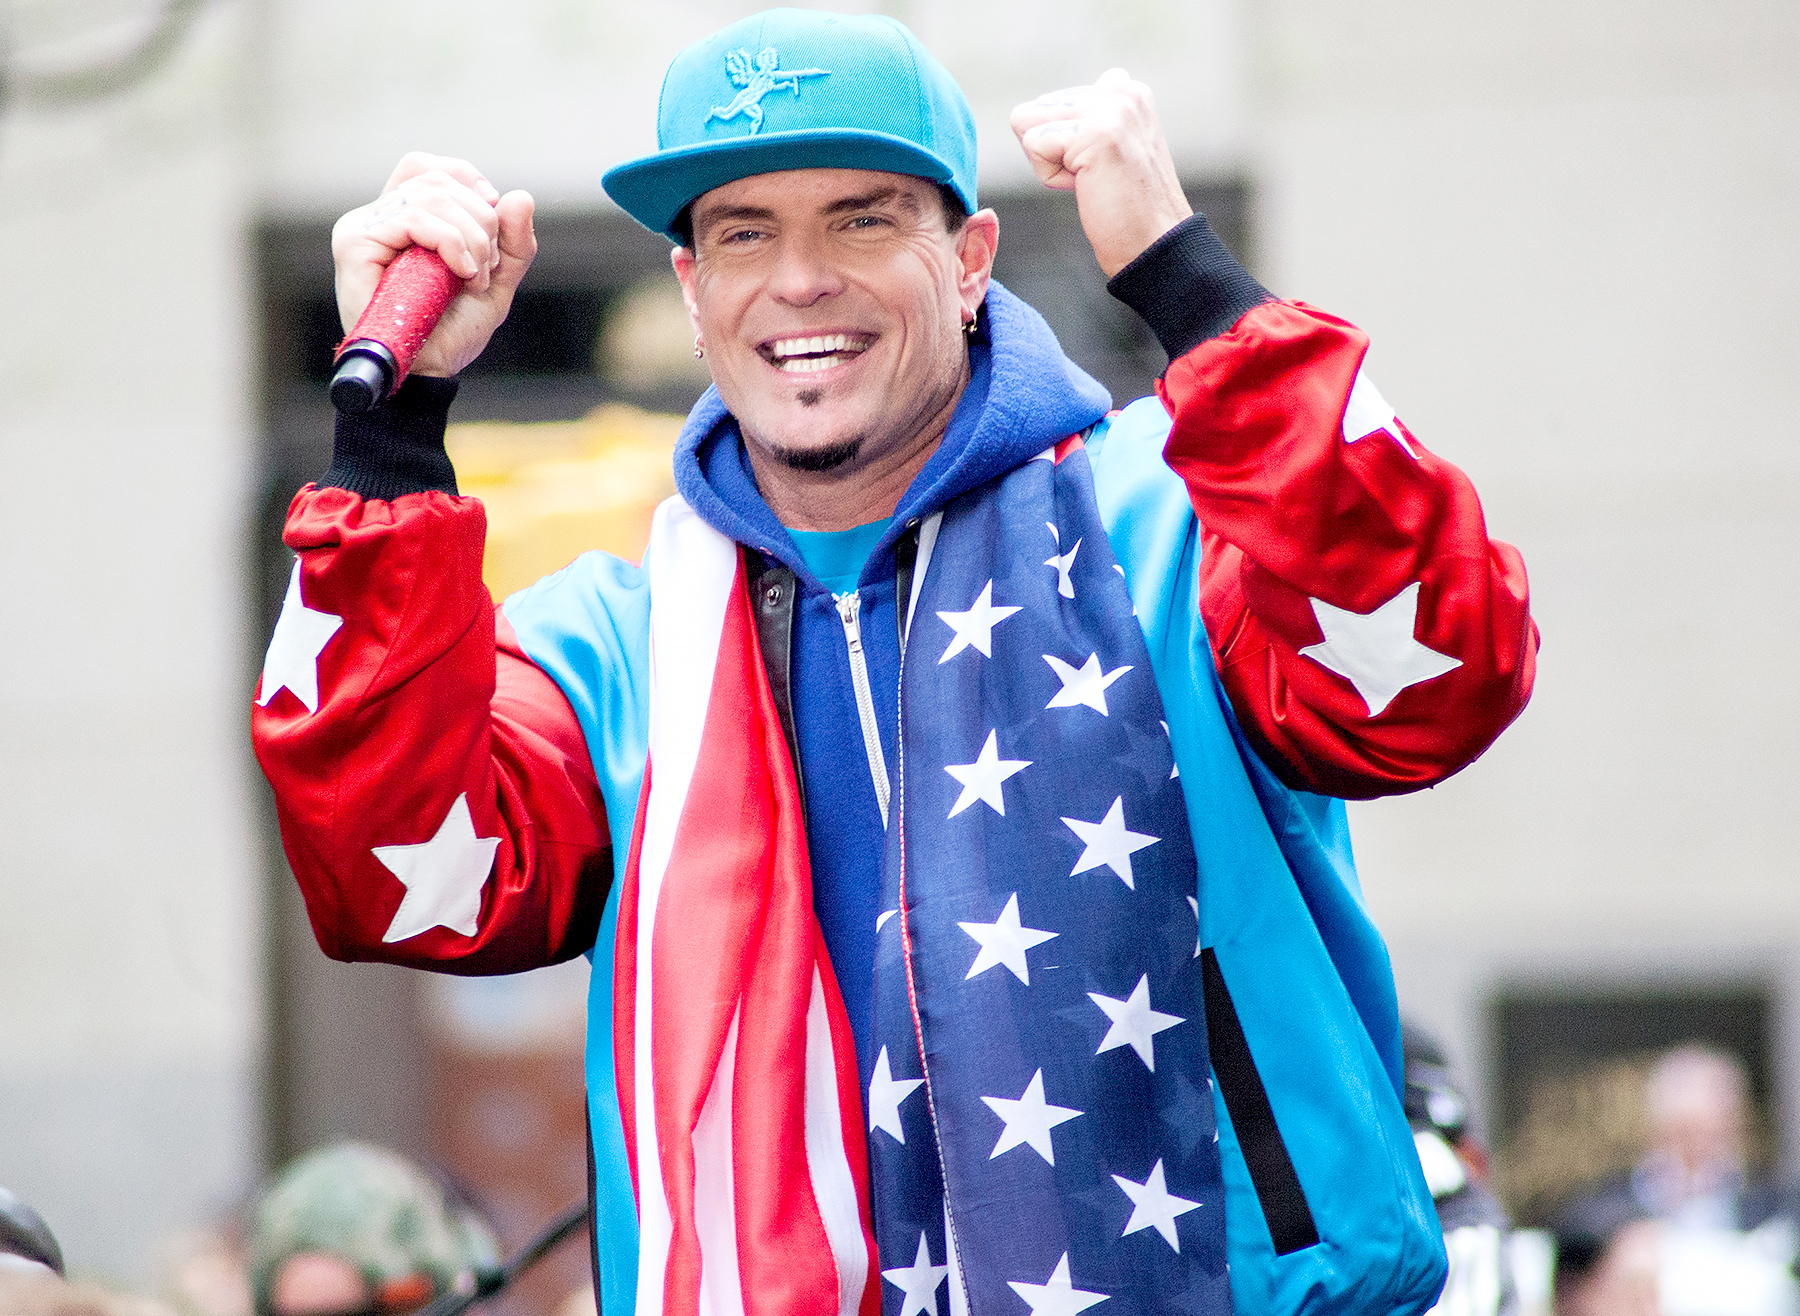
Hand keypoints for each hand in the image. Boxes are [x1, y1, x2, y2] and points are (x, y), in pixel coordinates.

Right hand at [330, 153, 537, 376]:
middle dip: (480, 220)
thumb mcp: (496, 281)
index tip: (493, 223)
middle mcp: (379, 218)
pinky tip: (463, 274)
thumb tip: (520, 196)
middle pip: (437, 179)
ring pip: (430, 196)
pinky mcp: (354, 244)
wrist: (430, 371)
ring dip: (471, 236)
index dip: (468, 182)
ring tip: (476, 278)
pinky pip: (412, 218)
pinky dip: (451, 242)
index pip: (430, 168)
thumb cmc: (452, 331)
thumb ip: (513, 242)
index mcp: (404, 219)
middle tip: (487, 267)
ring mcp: (363, 228)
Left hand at [1010, 69, 1191, 278]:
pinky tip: (1089, 187)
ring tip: (1093, 181)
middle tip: (1096, 179)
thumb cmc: (1127, 208)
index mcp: (1124, 89)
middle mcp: (1120, 89)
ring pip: (1028, 125)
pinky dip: (1051, 177)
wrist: (1154, 244)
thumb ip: (1085, 119)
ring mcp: (1110, 108)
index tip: (1100, 169)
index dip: (1061, 145)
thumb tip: (1036, 109)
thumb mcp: (1110, 148)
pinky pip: (1034, 146)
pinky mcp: (1094, 132)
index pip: (1050, 103)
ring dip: (1050, 164)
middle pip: (1033, 112)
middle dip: (1052, 153)